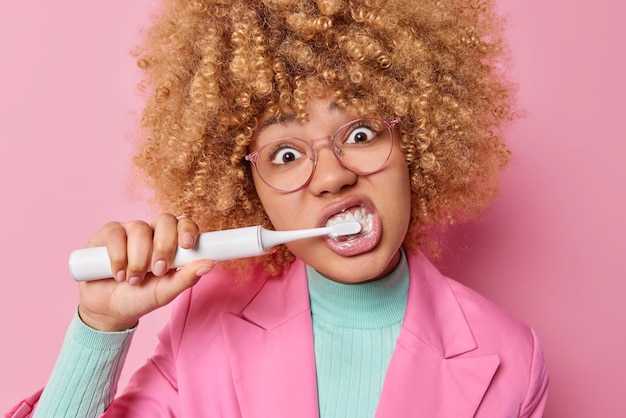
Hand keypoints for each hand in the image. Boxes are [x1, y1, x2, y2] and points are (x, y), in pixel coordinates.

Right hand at [77, 213, 213, 331]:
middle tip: (159, 270)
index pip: (184, 224)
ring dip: (138, 259)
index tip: (188, 245)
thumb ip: (186, 278)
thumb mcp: (165, 292)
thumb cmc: (140, 297)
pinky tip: (118, 274)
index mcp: (171, 243)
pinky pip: (115, 234)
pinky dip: (118, 257)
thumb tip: (210, 264)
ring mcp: (129, 230)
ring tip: (134, 280)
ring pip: (140, 229)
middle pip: (165, 220)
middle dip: (164, 246)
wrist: (108, 310)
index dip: (187, 229)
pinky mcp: (107, 234)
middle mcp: (152, 233)